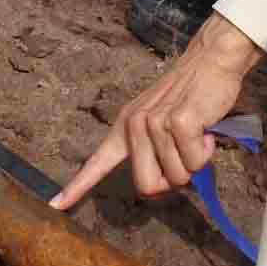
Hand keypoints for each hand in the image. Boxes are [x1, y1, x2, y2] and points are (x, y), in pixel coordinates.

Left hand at [52, 14, 263, 206]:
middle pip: (146, 187)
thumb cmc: (189, 97)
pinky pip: (195, 163)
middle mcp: (134, 125)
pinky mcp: (179, 122)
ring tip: (196, 135)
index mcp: (124, 127)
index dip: (76, 188)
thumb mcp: (160, 121)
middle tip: (184, 157)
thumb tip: (159, 186)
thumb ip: (153, 151)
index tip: (56, 206)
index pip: (96, 163)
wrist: (210, 59)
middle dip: (171, 182)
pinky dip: (206, 153)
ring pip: (177, 177)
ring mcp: (154, 122)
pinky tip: (206, 131)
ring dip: (194, 162)